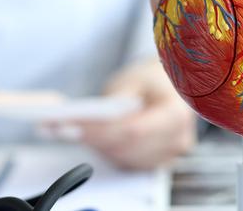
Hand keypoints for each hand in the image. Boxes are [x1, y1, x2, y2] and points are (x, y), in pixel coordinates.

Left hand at [72, 60, 196, 169]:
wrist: (168, 85)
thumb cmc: (151, 80)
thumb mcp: (132, 80)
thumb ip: (117, 99)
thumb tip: (92, 116)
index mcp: (176, 114)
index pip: (134, 131)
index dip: (103, 131)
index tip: (76, 126)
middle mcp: (178, 139)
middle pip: (128, 148)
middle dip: (95, 139)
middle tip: (65, 129)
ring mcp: (170, 154)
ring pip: (125, 158)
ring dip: (99, 147)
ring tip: (75, 130)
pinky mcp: (158, 161)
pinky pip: (128, 162)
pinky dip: (108, 151)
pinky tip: (93, 138)